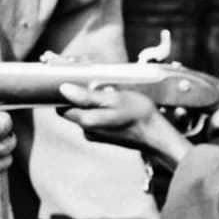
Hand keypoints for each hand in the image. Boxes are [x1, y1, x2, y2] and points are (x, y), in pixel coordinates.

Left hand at [59, 82, 191, 169]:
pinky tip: (114, 106)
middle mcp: (87, 131)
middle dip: (80, 97)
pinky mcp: (104, 136)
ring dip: (92, 103)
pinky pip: (95, 119)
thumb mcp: (114, 99)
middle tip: (98, 86)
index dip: (65, 94)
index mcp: (86, 121)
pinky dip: (100, 111)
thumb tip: (64, 89)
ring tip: (109, 95)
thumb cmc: (139, 115)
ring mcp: (96, 135)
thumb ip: (87, 96)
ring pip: (84, 114)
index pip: (61, 108)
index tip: (75, 83)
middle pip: (72, 111)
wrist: (156, 135)